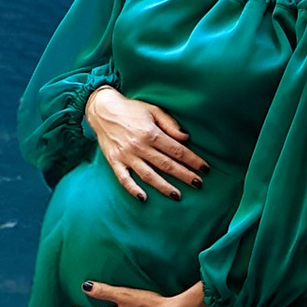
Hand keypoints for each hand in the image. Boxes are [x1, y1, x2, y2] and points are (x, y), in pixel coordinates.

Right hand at [86, 85, 207, 201]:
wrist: (102, 109)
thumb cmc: (131, 109)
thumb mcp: (153, 110)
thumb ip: (170, 124)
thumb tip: (186, 138)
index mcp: (151, 133)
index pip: (177, 150)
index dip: (193, 160)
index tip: (205, 169)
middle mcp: (139, 146)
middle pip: (166, 165)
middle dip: (185, 176)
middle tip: (198, 184)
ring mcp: (126, 155)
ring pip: (149, 175)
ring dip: (164, 187)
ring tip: (177, 196)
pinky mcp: (114, 161)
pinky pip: (124, 179)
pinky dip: (133, 189)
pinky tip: (144, 198)